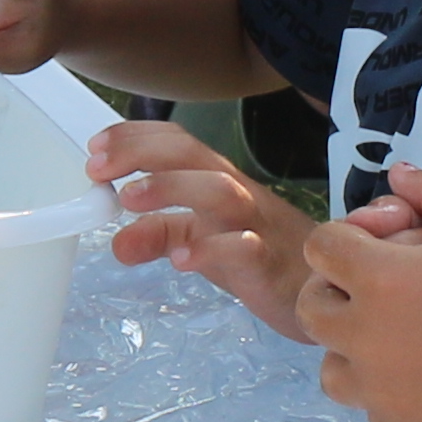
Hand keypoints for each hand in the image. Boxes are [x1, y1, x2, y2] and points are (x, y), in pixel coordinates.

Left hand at [90, 115, 317, 330]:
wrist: (328, 284)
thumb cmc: (262, 256)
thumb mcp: (202, 242)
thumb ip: (160, 236)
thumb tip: (116, 241)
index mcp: (217, 181)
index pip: (175, 142)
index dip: (134, 137)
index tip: (94, 149)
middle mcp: (236, 193)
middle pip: (190, 153)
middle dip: (141, 151)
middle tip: (97, 168)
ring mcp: (255, 224)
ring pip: (219, 189)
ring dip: (171, 187)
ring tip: (129, 200)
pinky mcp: (269, 262)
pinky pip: (243, 248)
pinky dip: (210, 250)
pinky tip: (179, 260)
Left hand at [291, 164, 421, 421]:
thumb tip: (396, 174)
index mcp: (380, 279)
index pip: (321, 246)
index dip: (349, 235)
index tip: (387, 242)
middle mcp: (365, 336)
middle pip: (312, 307)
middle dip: (338, 289)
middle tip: (382, 288)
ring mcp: (378, 389)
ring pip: (330, 365)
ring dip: (351, 346)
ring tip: (397, 335)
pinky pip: (369, 403)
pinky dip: (385, 387)